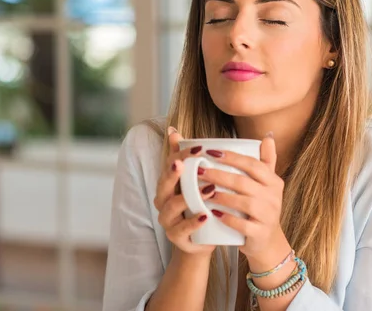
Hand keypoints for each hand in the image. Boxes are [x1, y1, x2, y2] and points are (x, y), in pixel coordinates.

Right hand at [153, 127, 216, 255]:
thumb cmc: (197, 206)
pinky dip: (193, 222)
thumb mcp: (194, 182)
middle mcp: (163, 200)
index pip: (170, 165)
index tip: (198, 147)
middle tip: (184, 163)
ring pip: (171, 206)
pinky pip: (182, 229)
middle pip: (164, 184)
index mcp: (167, 184)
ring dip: (188, 197)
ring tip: (208, 190)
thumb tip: (173, 129)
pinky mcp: (176, 237)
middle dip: (173, 173)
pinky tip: (206, 216)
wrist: (200, 242)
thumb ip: (186, 158)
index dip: (180, 154)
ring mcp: (168, 219)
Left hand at [199, 133, 287, 258]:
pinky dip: (227, 218)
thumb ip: (266, 160)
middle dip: (218, 174)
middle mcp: (274, 197)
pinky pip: (242, 224)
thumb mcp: (266, 183)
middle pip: (243, 182)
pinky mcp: (260, 233)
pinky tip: (212, 213)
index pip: (251, 164)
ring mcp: (269, 216)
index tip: (209, 151)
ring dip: (220, 195)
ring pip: (243, 202)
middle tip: (198, 170)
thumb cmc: (260, 207)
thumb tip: (268, 134)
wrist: (266, 241)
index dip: (231, 157)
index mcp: (273, 181)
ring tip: (201, 190)